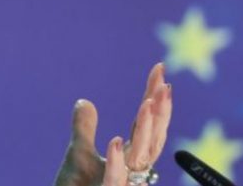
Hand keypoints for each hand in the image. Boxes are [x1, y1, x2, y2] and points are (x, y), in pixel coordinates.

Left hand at [53, 63, 172, 185]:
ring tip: (147, 103)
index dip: (155, 99)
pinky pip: (114, 181)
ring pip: (139, 158)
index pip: (147, 126)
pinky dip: (116, 162)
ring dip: (145, 130)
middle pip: (152, 139)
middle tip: (164, 83)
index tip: (159, 69)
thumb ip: (84, 129)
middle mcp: (133, 173)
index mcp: (129, 160)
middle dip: (160, 112)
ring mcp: (123, 184)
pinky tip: (114, 140)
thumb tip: (84, 101)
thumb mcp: (78, 156)